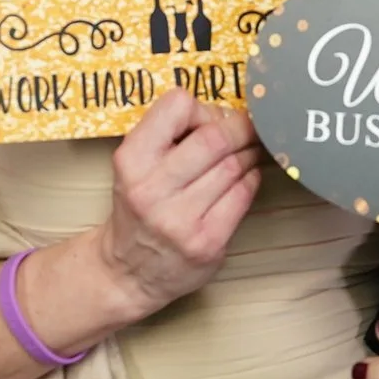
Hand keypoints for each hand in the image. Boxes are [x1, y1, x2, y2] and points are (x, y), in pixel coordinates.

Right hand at [93, 88, 263, 320]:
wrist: (127, 272)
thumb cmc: (138, 208)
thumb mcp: (134, 164)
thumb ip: (170, 136)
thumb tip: (225, 113)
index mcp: (132, 160)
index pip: (177, 106)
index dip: (202, 108)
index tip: (210, 119)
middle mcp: (152, 189)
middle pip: (215, 138)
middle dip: (239, 128)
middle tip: (247, 128)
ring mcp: (180, 219)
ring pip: (234, 166)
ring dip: (248, 153)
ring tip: (247, 152)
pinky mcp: (207, 242)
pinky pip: (242, 196)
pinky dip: (250, 179)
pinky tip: (244, 178)